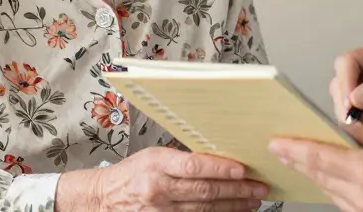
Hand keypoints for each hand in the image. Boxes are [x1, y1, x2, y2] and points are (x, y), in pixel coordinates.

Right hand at [54, 146, 269, 210]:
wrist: (104, 198)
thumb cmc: (132, 173)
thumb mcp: (154, 156)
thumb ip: (183, 159)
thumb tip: (219, 158)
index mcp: (156, 164)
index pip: (193, 166)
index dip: (220, 168)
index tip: (243, 170)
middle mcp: (158, 189)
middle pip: (204, 191)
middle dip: (236, 190)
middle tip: (259, 187)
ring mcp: (160, 211)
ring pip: (204, 210)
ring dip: (233, 206)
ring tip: (253, 201)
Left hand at [269, 123, 362, 211]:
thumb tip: (339, 127)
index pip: (318, 157)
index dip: (294, 148)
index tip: (277, 141)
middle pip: (319, 176)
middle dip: (299, 159)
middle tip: (282, 146)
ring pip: (329, 190)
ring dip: (315, 173)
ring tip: (302, 157)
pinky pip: (344, 202)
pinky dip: (334, 186)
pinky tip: (331, 174)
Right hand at [330, 46, 362, 149]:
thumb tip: (356, 95)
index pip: (348, 62)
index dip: (346, 80)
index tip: (352, 102)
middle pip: (339, 82)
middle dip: (345, 101)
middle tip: (358, 120)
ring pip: (340, 103)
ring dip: (349, 116)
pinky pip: (347, 121)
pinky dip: (353, 128)